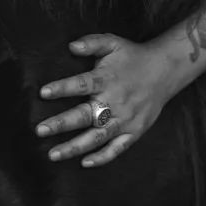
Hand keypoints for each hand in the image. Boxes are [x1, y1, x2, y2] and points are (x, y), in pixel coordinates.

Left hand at [36, 34, 174, 166]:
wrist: (166, 70)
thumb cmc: (133, 57)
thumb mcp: (113, 43)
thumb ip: (91, 43)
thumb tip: (71, 46)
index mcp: (107, 79)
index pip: (82, 84)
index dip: (62, 88)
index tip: (43, 93)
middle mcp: (115, 101)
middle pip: (85, 115)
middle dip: (62, 123)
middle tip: (40, 130)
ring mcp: (125, 119)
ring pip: (97, 137)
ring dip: (75, 147)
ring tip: (54, 154)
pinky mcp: (134, 131)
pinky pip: (117, 148)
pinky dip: (102, 157)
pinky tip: (85, 163)